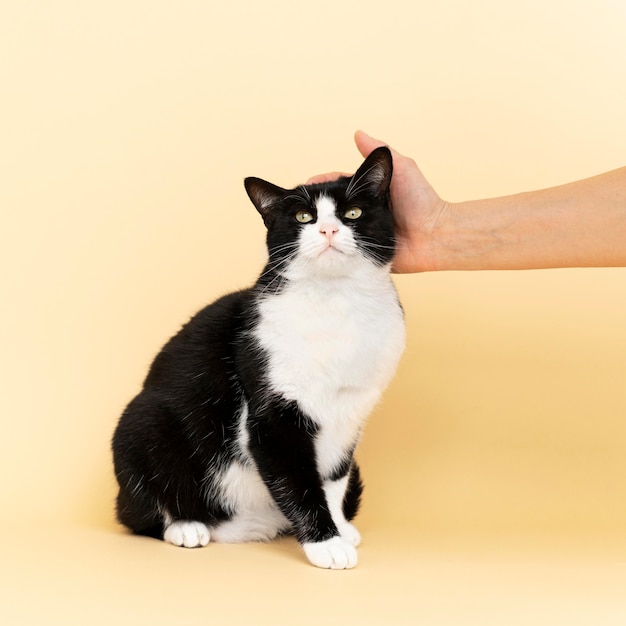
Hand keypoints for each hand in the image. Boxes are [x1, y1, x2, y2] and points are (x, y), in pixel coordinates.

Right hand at [308, 130, 449, 272]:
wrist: (436, 236)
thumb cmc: (422, 201)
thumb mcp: (402, 169)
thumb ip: (381, 152)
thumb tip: (358, 133)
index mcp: (368, 194)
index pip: (338, 187)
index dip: (321, 186)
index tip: (306, 187)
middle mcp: (362, 214)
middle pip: (332, 208)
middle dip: (315, 207)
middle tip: (300, 207)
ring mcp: (362, 235)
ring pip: (335, 230)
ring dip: (320, 228)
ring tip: (303, 227)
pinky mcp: (364, 255)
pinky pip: (344, 252)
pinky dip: (330, 250)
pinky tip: (315, 248)